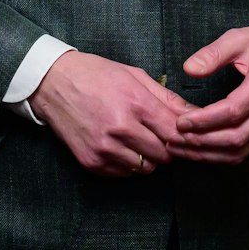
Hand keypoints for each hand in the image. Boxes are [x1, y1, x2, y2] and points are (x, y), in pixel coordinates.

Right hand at [29, 50, 192, 177]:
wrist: (53, 83)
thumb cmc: (96, 75)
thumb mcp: (135, 76)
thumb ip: (167, 98)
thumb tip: (195, 114)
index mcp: (136, 103)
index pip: (175, 134)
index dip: (183, 136)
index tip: (182, 134)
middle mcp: (121, 128)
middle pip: (164, 155)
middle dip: (166, 147)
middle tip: (157, 135)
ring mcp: (105, 148)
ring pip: (145, 168)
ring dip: (147, 158)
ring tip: (137, 139)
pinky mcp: (92, 162)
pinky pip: (124, 174)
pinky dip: (127, 164)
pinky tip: (119, 146)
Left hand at [172, 25, 248, 164]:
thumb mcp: (240, 38)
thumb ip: (214, 53)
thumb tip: (188, 69)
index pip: (233, 111)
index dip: (205, 120)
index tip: (180, 121)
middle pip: (236, 137)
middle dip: (201, 142)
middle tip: (173, 138)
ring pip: (239, 151)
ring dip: (207, 154)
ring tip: (179, 148)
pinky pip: (244, 151)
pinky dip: (219, 155)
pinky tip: (198, 151)